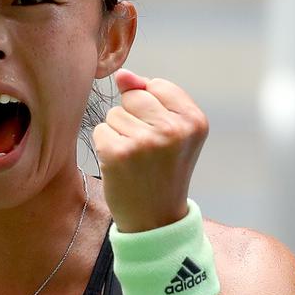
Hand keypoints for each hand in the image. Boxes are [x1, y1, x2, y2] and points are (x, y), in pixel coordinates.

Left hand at [92, 69, 208, 232]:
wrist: (156, 220)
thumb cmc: (162, 171)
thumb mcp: (172, 131)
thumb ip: (151, 96)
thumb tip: (122, 74)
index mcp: (194, 120)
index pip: (157, 86)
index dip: (151, 109)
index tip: (161, 137)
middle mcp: (173, 129)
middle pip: (133, 96)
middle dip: (133, 118)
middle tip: (146, 151)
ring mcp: (145, 141)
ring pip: (114, 113)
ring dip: (118, 134)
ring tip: (135, 160)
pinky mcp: (118, 153)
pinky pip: (100, 130)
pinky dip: (105, 147)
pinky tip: (121, 166)